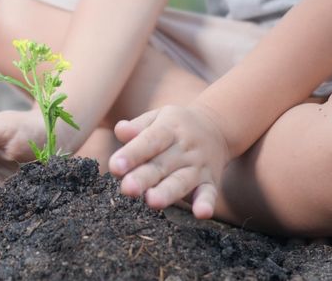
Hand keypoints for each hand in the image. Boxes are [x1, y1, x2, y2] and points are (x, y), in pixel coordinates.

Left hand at [108, 104, 229, 219]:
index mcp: (169, 129)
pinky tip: (201, 213)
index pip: (149, 141)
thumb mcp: (157, 118)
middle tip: (127, 189)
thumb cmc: (174, 126)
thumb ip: (138, 126)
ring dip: (168, 192)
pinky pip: (209, 194)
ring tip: (152, 201)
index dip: (132, 154)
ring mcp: (198, 167)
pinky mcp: (209, 183)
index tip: (114, 166)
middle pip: (162, 165)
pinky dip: (206, 204)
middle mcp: (184, 149)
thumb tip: (120, 130)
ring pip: (181, 181)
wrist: (217, 127)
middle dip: (143, 178)